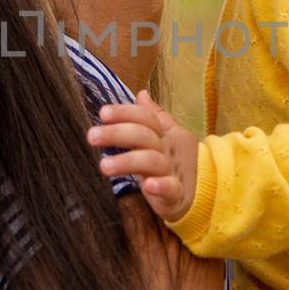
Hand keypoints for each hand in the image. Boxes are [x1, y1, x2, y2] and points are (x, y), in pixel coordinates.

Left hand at [85, 90, 200, 221]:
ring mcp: (173, 172)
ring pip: (152, 161)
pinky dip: (161, 186)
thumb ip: (153, 116)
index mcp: (164, 134)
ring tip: (104, 166)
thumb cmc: (172, 164)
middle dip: (117, 133)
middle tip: (92, 136)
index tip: (102, 113)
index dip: (125, 113)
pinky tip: (148, 185)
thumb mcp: (165, 137)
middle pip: (145, 135)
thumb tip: (141, 94)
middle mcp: (168, 150)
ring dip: (127, 161)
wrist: (196, 196)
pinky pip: (172, 188)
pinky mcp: (176, 195)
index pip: (146, 117)